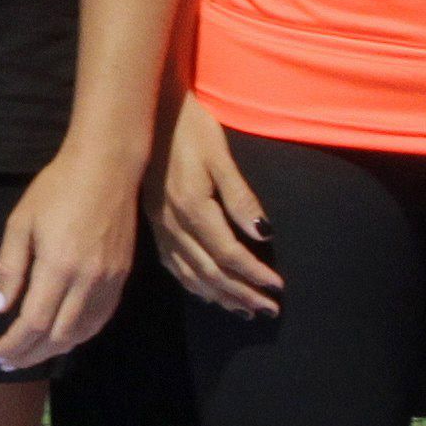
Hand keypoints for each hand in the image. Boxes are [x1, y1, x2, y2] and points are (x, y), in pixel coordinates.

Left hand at [0, 137, 140, 373]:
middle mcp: (87, 281)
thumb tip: (0, 308)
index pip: (33, 322)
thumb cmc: (57, 189)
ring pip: (82, 332)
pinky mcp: (122, 276)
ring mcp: (109, 280)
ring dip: (55, 349)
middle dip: (31, 354)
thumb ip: (10, 268)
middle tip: (10, 362)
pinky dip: (81, 335)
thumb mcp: (21, 222)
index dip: (14, 345)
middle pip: (58, 335)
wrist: (107, 167)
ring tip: (33, 355)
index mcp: (58, 266)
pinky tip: (65, 338)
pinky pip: (100, 318)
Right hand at [146, 99, 283, 318]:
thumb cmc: (190, 129)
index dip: (254, 274)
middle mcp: (174, 226)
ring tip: (244, 310)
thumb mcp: (220, 157)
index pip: (229, 255)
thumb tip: (263, 234)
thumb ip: (240, 198)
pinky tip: (206, 292)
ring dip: (220, 296)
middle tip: (268, 310)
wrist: (147, 115)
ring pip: (191, 275)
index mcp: (193, 209)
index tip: (277, 288)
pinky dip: (193, 285)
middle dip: (242, 294)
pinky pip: (174, 266)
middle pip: (211, 273)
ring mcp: (160, 228)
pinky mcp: (154, 225)